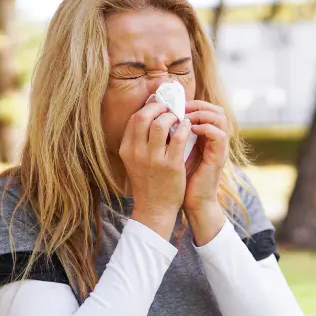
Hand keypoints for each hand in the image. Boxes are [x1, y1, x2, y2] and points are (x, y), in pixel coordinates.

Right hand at [119, 101, 189, 237]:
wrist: (155, 208)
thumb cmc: (148, 182)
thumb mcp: (136, 161)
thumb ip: (139, 141)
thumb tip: (151, 118)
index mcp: (127, 149)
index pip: (134, 119)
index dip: (148, 108)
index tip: (160, 106)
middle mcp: (136, 152)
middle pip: (143, 116)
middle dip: (159, 107)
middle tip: (170, 109)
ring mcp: (153, 158)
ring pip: (160, 124)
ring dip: (172, 116)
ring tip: (180, 118)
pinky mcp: (170, 165)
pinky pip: (178, 138)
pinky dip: (185, 127)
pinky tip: (189, 126)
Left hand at [182, 99, 228, 212]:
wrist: (192, 202)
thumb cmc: (180, 180)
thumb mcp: (174, 154)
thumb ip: (172, 137)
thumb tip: (155, 120)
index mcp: (205, 138)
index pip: (208, 109)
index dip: (193, 103)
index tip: (175, 105)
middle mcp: (214, 141)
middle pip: (217, 110)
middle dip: (198, 105)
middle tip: (180, 108)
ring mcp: (218, 148)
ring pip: (220, 118)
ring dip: (201, 114)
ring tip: (185, 117)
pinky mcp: (218, 158)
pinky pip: (218, 135)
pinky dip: (205, 128)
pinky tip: (190, 130)